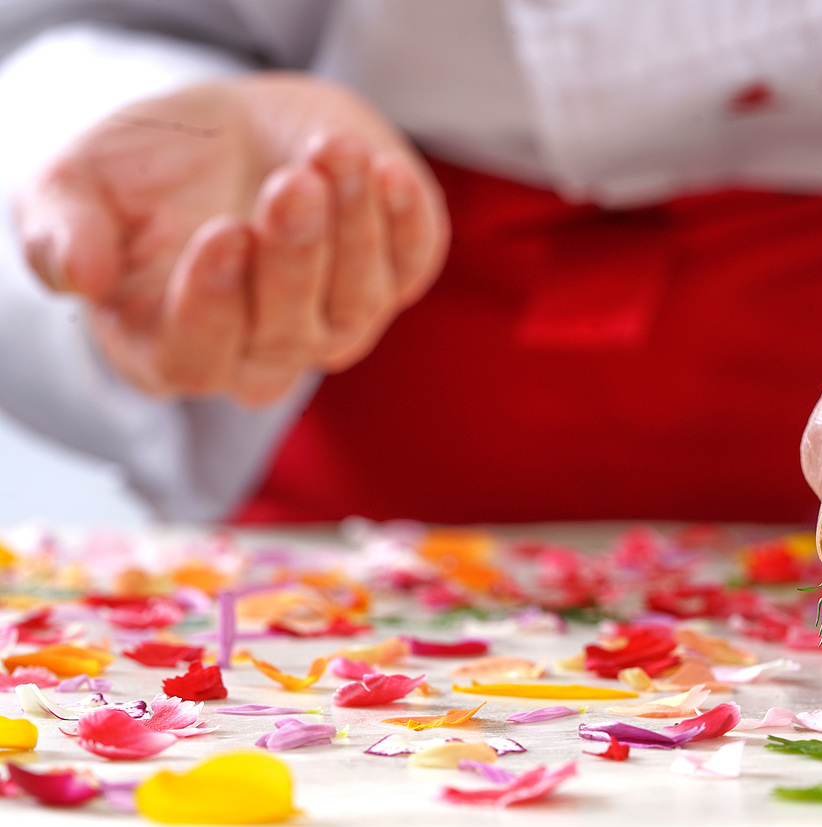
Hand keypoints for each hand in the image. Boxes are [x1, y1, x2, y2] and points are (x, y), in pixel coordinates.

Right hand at [15, 73, 448, 403]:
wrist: (227, 126)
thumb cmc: (146, 166)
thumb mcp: (77, 184)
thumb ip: (61, 232)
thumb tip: (78, 280)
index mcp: (175, 346)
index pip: (198, 356)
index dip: (212, 303)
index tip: (223, 233)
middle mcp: (263, 351)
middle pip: (288, 332)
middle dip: (294, 254)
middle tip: (290, 184)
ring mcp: (335, 320)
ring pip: (357, 301)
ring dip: (352, 227)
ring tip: (331, 152)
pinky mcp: (393, 276)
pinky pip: (411, 264)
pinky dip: (406, 221)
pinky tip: (385, 173)